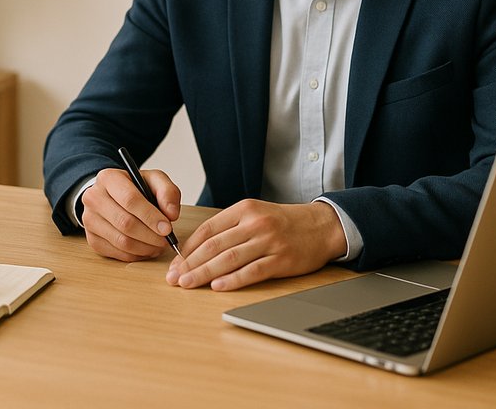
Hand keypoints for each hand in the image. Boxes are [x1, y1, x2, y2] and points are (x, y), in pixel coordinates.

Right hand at [81, 167, 180, 261]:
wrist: (113, 196)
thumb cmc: (135, 188)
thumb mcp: (154, 181)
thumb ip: (167, 192)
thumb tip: (171, 214)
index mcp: (109, 178)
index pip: (130, 200)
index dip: (151, 216)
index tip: (167, 228)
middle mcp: (93, 198)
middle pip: (125, 223)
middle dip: (150, 235)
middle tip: (165, 240)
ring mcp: (89, 220)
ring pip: (121, 241)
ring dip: (145, 247)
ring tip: (158, 245)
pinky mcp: (92, 239)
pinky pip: (117, 253)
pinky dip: (136, 255)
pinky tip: (146, 248)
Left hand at [166, 199, 345, 290]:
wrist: (321, 226)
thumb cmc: (283, 223)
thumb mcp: (254, 214)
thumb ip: (229, 227)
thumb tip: (196, 248)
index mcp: (243, 209)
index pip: (208, 229)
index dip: (188, 248)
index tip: (174, 263)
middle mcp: (254, 223)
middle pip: (214, 246)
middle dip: (190, 263)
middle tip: (174, 278)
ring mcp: (268, 241)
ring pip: (229, 259)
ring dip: (204, 273)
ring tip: (188, 284)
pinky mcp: (281, 259)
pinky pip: (252, 271)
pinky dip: (233, 280)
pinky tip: (218, 287)